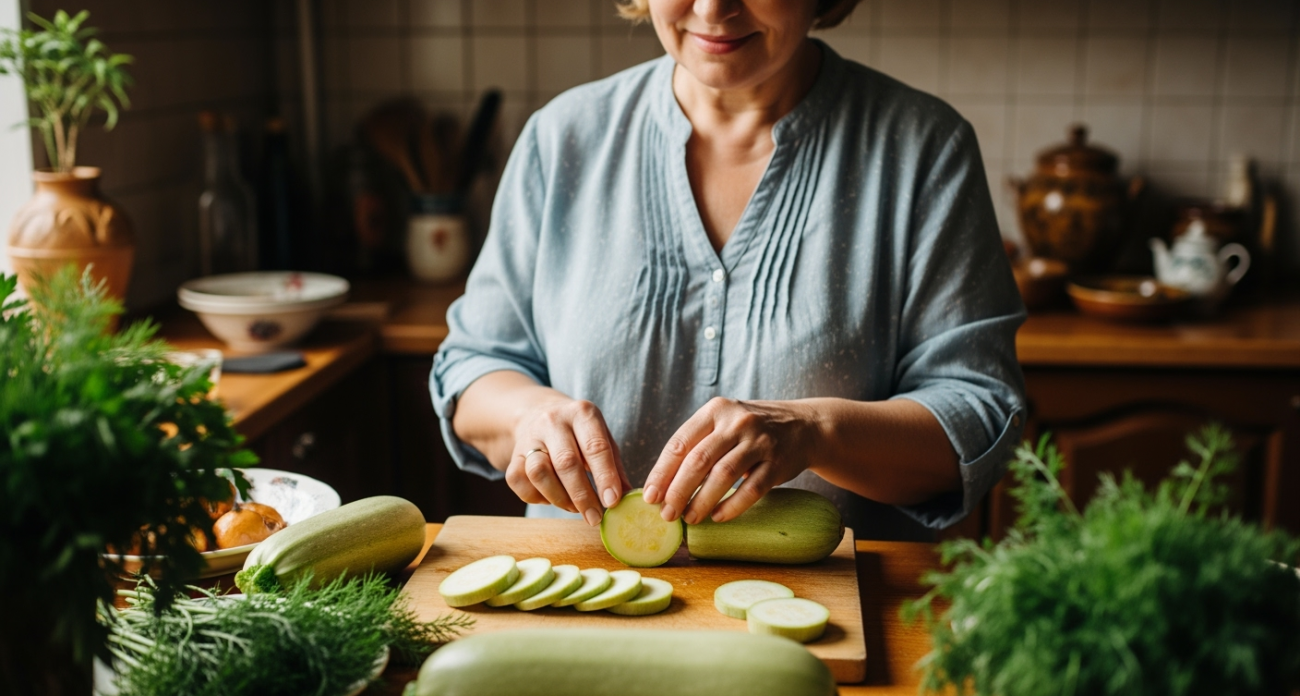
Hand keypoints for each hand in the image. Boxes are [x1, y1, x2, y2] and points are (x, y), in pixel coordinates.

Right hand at [505, 398, 631, 525]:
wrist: (538, 413)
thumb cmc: (579, 433)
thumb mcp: (602, 438)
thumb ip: (615, 467)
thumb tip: (628, 499)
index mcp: (582, 413)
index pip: (595, 447)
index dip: (605, 476)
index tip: (612, 502)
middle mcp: (553, 421)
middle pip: (566, 462)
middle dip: (582, 495)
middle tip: (595, 517)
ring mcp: (530, 437)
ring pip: (539, 472)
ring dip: (559, 498)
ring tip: (574, 508)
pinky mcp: (513, 454)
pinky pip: (519, 481)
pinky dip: (536, 497)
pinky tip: (552, 499)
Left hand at [641, 397, 820, 524]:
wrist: (804, 426)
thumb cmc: (751, 430)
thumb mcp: (724, 423)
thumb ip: (698, 444)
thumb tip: (662, 484)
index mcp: (716, 410)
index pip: (680, 442)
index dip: (662, 472)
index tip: (650, 495)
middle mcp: (737, 422)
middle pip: (699, 460)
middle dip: (678, 490)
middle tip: (666, 514)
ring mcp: (759, 442)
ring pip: (723, 475)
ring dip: (702, 501)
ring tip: (689, 518)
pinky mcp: (778, 463)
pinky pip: (751, 489)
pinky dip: (732, 506)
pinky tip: (718, 516)